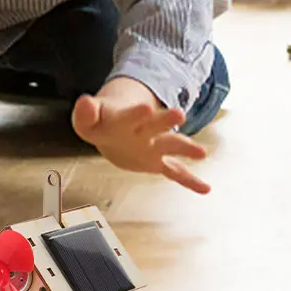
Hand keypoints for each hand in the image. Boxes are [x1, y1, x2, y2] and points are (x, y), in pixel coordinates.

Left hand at [71, 85, 209, 194]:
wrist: (113, 130)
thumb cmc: (100, 123)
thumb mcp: (87, 119)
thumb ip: (85, 113)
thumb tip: (84, 102)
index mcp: (125, 119)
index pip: (130, 115)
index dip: (136, 113)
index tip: (146, 107)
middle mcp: (144, 130)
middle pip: (156, 124)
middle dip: (165, 120)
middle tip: (179, 114)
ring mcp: (153, 146)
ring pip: (170, 145)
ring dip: (184, 148)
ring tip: (201, 152)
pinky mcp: (157, 162)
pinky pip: (176, 172)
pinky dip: (190, 181)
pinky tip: (205, 189)